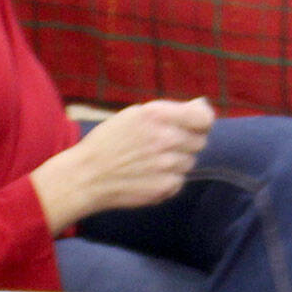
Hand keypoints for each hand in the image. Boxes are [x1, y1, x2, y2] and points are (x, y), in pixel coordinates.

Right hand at [31, 98, 214, 233]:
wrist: (87, 176)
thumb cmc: (110, 141)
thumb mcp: (135, 115)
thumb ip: (171, 111)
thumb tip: (202, 105)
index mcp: (157, 116)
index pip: (204, 118)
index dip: (203, 120)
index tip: (198, 123)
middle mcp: (166, 139)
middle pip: (200, 141)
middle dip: (186, 141)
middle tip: (163, 144)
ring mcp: (168, 165)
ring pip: (190, 161)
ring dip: (177, 160)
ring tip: (149, 160)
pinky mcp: (167, 186)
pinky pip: (180, 180)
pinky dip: (168, 178)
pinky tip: (147, 175)